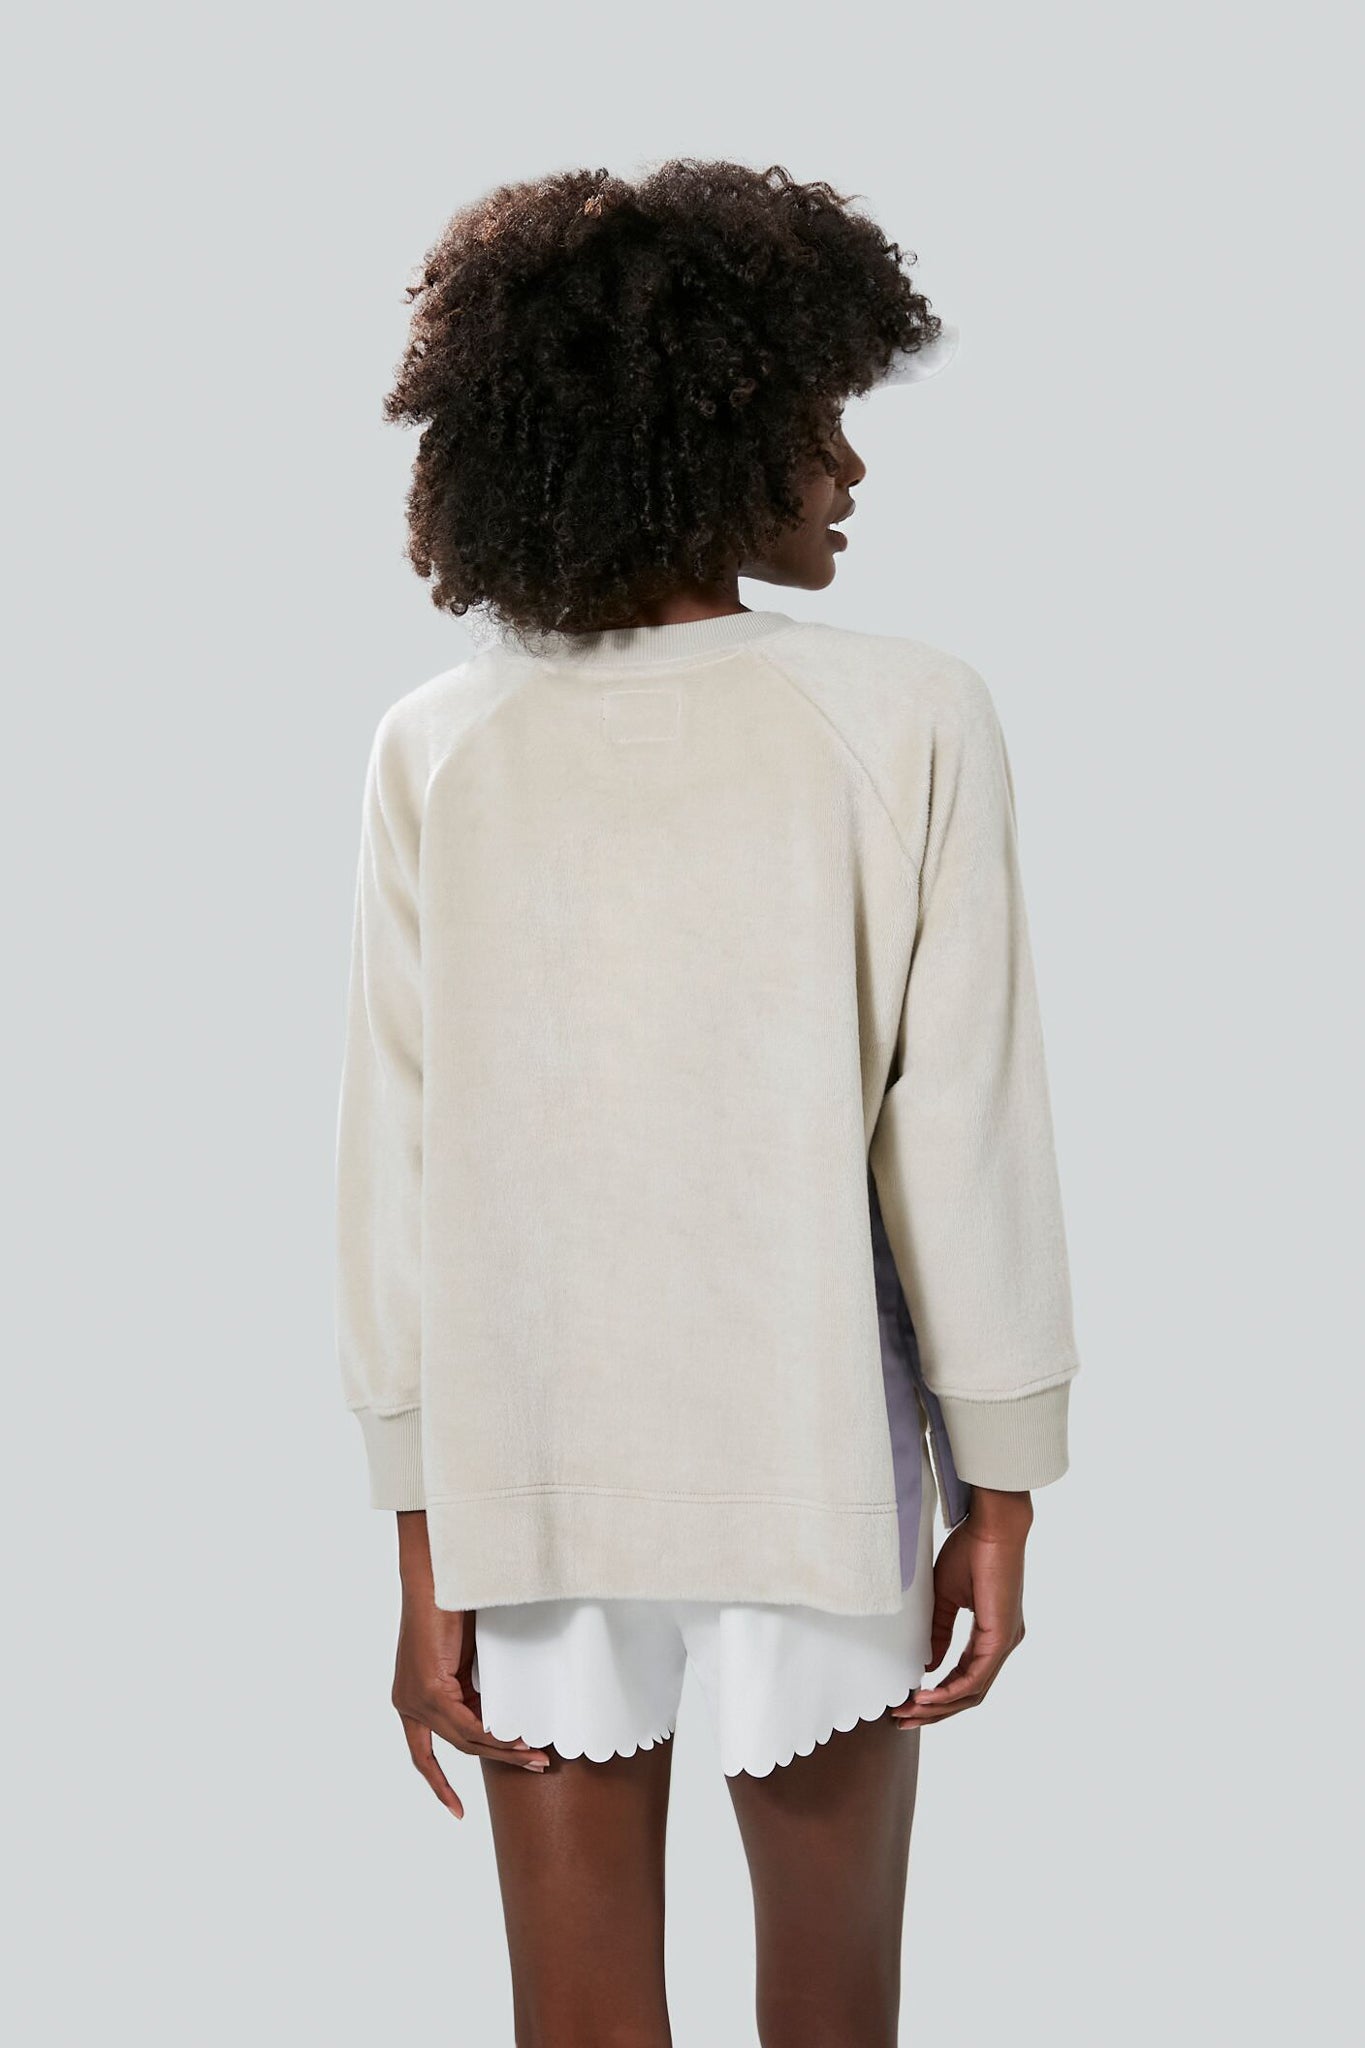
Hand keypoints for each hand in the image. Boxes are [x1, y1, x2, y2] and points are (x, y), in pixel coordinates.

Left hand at [392, 1510, 548, 1815]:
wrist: (438, 1575)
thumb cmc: (452, 1606)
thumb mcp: (462, 1661)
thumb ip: (471, 1691)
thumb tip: (496, 1717)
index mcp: (409, 1698)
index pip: (421, 1754)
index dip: (438, 1783)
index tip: (455, 1811)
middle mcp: (406, 1704)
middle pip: (454, 1747)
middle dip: (496, 1760)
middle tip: (534, 1767)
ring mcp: (414, 1699)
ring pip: (464, 1740)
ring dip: (503, 1750)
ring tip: (537, 1757)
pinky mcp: (429, 1689)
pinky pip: (465, 1726)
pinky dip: (493, 1736)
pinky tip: (518, 1741)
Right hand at [891, 1488, 1031, 1727]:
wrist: (991, 1527)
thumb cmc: (971, 1552)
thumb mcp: (947, 1599)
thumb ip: (940, 1632)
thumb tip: (928, 1665)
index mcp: (991, 1636)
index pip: (965, 1678)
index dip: (937, 1695)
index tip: (907, 1702)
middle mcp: (1001, 1644)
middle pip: (969, 1694)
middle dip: (934, 1711)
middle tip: (903, 1718)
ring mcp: (1004, 1643)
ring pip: (972, 1692)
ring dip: (939, 1706)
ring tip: (909, 1710)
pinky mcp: (1001, 1638)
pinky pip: (977, 1678)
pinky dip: (951, 1691)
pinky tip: (928, 1695)